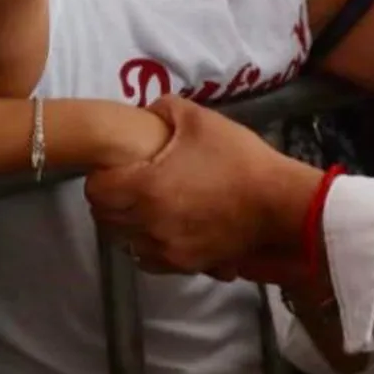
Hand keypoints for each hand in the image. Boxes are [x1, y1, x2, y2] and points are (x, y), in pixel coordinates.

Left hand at [85, 96, 321, 276]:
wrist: (277, 203)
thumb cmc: (237, 158)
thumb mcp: (200, 119)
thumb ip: (164, 109)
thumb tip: (146, 113)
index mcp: (145, 187)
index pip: (96, 191)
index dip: (101, 177)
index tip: (115, 168)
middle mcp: (148, 224)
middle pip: (105, 218)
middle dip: (111, 200)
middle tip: (128, 183)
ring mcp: (165, 248)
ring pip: (125, 241)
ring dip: (128, 224)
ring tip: (147, 205)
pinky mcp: (184, 265)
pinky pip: (149, 259)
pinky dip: (149, 244)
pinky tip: (165, 226)